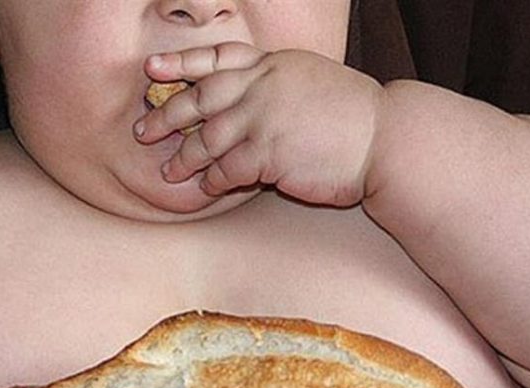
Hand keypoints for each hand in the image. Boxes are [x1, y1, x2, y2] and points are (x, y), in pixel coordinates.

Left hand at [134, 42, 383, 206]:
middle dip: (167, 116)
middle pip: (200, 98)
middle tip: (144, 131)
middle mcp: (263, 87)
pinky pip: (225, 170)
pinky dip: (211, 180)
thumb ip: (274, 82)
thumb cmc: (351, 116)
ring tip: (170, 171)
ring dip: (184, 158)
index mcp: (273, 65)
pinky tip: (205, 187)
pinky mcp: (268, 155)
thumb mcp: (310, 80)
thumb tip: (244, 94)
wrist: (385, 139)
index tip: (152, 69)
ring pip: (206, 139)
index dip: (181, 64)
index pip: (218, 59)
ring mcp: (264, 120)